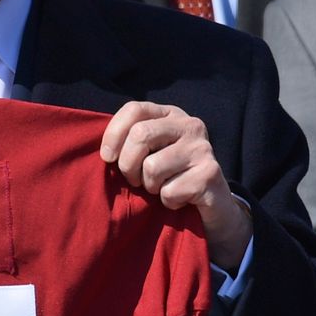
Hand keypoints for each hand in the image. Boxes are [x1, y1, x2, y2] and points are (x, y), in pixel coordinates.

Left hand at [101, 100, 252, 269]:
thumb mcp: (147, 154)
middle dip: (127, 165)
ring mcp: (203, 148)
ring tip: (162, 188)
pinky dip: (167, 202)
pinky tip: (180, 199)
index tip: (107, 158)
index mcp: (170, 115)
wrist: (211, 206)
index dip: (113, 134)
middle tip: (135, 180)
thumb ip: (128, 143)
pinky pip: (169, 191)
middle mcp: (190, 125)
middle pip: (140, 135)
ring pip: (152, 167)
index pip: (134, 109)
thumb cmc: (168, 178)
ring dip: (150, 187)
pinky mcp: (210, 173)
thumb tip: (104, 152)